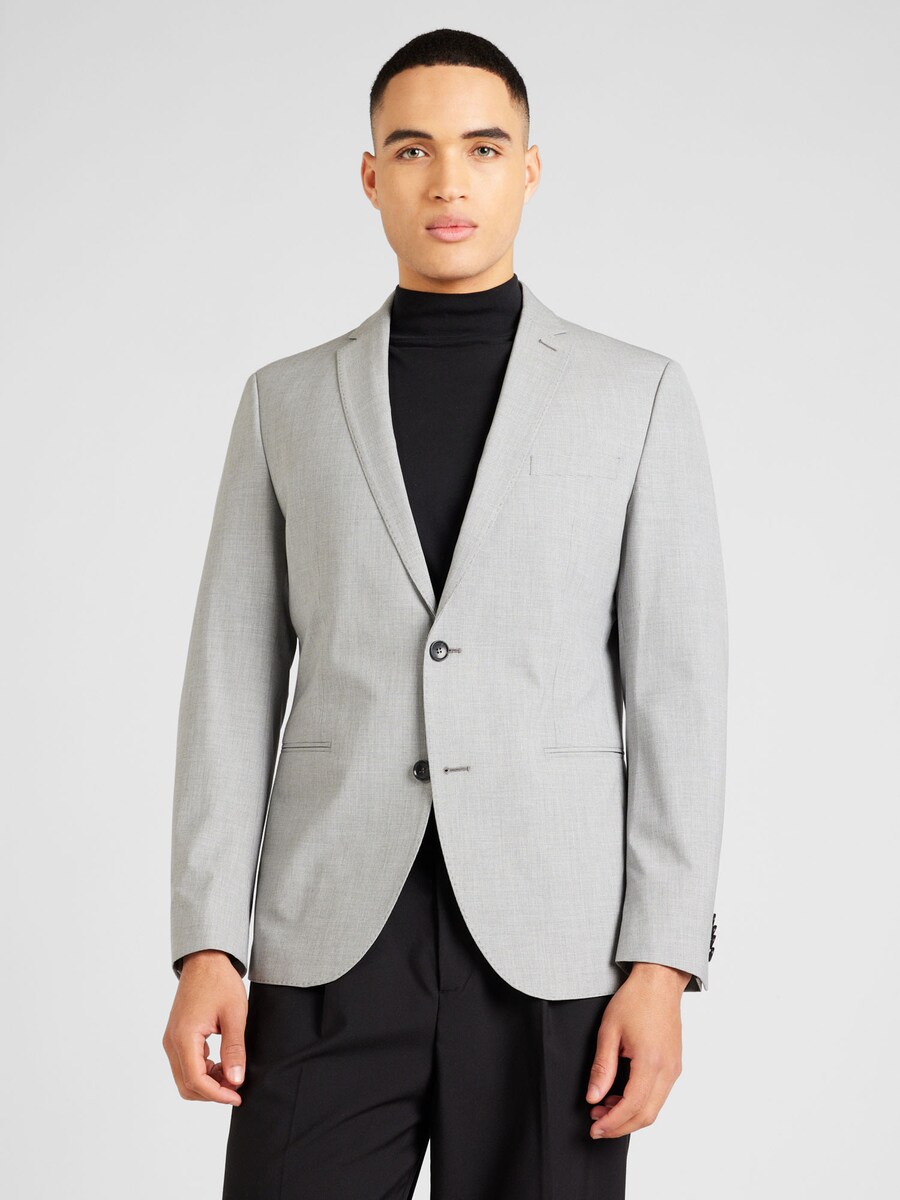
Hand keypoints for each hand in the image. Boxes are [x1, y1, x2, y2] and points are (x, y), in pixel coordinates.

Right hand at [162, 950, 248, 1104]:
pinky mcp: (176, 1037)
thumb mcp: (234, 1015)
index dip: (217, 1094)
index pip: (195, 1080)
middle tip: (236, 1088)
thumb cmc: (219, 982)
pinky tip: (222, 1063)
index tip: (237, 1096)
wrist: (205, 960)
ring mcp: (171, 1040)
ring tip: (232, 1074)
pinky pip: (185, 1064)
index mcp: (184, 1036)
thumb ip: (234, 1050)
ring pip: (185, 1077)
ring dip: (207, 1083)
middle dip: (211, 1092)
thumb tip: (235, 1080)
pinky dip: (202, 1071)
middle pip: (186, 1085)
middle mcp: (172, 1042)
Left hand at [584, 963, 688, 1137]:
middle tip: (596, 1124)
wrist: (659, 981)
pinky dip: (640, 1103)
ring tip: (603, 1108)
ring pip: (654, 1108)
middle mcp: (668, 1070)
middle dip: (620, 1125)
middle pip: (646, 1115)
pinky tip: (619, 1096)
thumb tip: (593, 1098)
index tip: (594, 1128)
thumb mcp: (609, 1031)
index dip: (612, 1122)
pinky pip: (659, 1095)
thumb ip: (602, 1068)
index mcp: (651, 1062)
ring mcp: (674, 1068)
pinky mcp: (674, 1065)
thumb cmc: (634, 1000)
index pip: (632, 1107)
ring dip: (629, 1115)